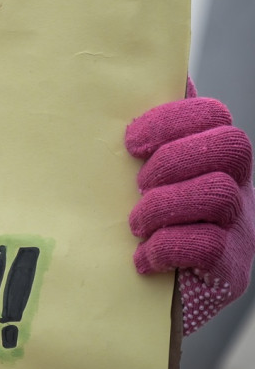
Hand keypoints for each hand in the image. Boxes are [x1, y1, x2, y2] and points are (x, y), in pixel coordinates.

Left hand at [126, 78, 254, 334]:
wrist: (145, 296)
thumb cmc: (138, 218)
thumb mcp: (135, 170)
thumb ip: (142, 130)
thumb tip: (140, 72)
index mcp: (211, 155)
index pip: (212, 114)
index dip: (170, 121)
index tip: (130, 142)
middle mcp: (236, 185)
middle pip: (230, 145)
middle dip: (174, 159)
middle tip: (139, 183)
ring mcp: (238, 227)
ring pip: (219, 193)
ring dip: (165, 205)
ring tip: (136, 222)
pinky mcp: (229, 268)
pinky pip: (208, 245)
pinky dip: (167, 247)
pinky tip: (142, 257)